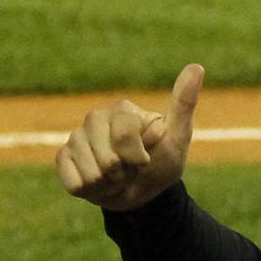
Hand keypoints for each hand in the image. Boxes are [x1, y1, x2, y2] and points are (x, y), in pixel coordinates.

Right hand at [56, 63, 204, 211]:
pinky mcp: (63, 157)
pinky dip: (91, 191)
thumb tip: (197, 66)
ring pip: (91, 174)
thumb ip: (184, 103)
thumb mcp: (178, 137)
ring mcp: (76, 137)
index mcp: (122, 110)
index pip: (123, 137)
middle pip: (107, 160)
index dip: (138, 158)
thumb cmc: (162, 163)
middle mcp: (95, 119)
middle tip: (131, 169)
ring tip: (116, 177)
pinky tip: (99, 184)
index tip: (147, 158)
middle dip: (125, 174)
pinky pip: (74, 183)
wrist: (143, 193)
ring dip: (109, 185)